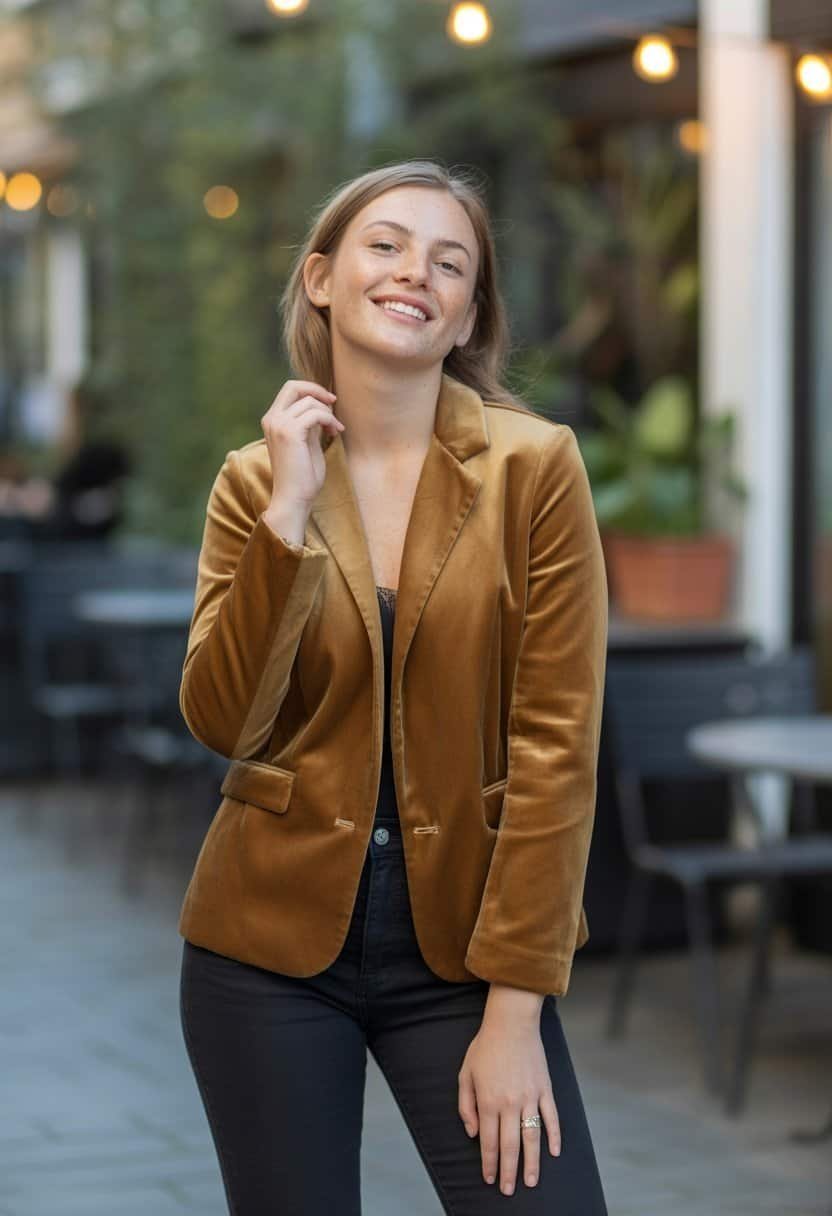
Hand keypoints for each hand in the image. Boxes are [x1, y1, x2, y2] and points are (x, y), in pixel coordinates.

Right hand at [260, 379, 344, 507]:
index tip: (329, 402)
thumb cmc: (302, 475)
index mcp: (272, 420)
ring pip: (309, 402)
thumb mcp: (306, 441)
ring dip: (328, 413)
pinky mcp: (290, 432)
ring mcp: (279, 424)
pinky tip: (335, 432)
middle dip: (317, 391)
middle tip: (334, 403)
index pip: (289, 390)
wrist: (294, 498)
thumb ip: (308, 422)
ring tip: (335, 430)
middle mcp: (271, 419)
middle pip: (294, 386)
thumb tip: (321, 405)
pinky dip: (329, 420)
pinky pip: (316, 413)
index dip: (311, 390)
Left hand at [458, 1014, 560, 1194]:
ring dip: (532, 1163)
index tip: (489, 1179)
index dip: (488, 1163)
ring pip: (532, 1138)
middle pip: (510, 1146)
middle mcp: (510, 1103)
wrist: (511, 1023)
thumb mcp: (465, 1074)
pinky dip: (555, 1137)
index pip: (488, 1141)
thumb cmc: (485, 1047)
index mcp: (489, 1101)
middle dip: (508, 1172)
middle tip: (509, 1190)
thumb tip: (473, 1133)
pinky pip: (552, 1118)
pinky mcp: (545, 1089)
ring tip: (531, 1182)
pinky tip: (554, 1152)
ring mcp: (530, 1097)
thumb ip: (466, 1106)